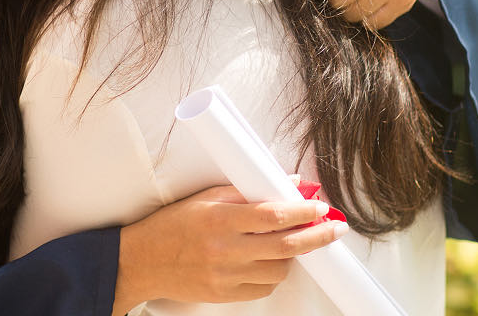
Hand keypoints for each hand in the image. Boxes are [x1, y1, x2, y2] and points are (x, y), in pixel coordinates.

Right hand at [112, 185, 348, 313]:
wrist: (142, 261)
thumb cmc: (173, 224)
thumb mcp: (205, 197)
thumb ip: (246, 190)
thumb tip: (287, 182)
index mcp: (219, 219)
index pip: (273, 215)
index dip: (302, 211)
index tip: (320, 207)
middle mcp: (224, 249)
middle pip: (285, 246)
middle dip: (317, 237)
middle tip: (335, 229)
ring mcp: (225, 276)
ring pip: (278, 270)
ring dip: (293, 255)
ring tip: (291, 242)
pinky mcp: (224, 295)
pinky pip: (263, 288)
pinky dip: (273, 273)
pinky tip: (270, 261)